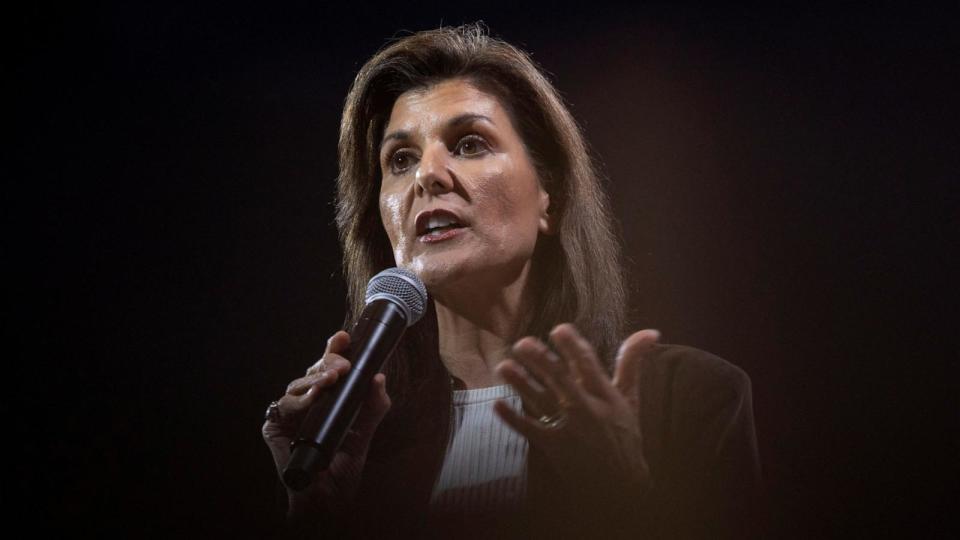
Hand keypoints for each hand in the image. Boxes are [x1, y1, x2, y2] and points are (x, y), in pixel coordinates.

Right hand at [261, 331, 390, 517]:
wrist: (326, 502)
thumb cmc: (341, 472)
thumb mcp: (364, 435)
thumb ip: (374, 408)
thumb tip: (380, 379)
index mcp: (328, 401)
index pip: (330, 370)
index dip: (334, 351)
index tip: (344, 337)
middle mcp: (307, 404)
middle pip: (313, 372)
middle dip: (328, 362)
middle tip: (343, 363)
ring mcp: (290, 415)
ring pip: (297, 384)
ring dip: (315, 379)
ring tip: (332, 379)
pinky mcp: (274, 428)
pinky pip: (284, 406)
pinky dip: (299, 400)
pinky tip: (314, 398)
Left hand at [494, 323, 659, 496]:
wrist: (620, 483)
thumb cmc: (624, 436)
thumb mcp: (630, 398)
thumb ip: (631, 363)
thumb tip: (650, 332)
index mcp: (605, 395)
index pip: (589, 364)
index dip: (573, 346)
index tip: (558, 329)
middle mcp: (587, 409)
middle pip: (560, 379)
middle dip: (540, 360)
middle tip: (522, 344)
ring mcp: (569, 429)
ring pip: (541, 399)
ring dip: (520, 383)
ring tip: (504, 366)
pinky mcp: (554, 446)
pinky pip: (529, 429)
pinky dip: (512, 418)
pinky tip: (497, 403)